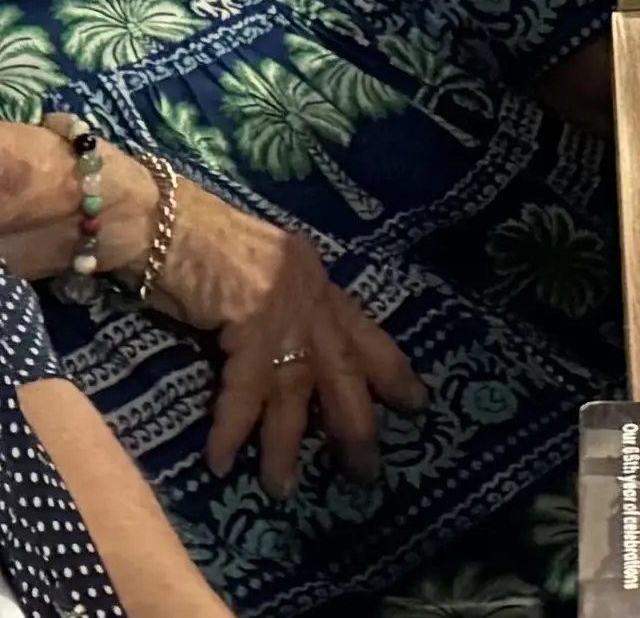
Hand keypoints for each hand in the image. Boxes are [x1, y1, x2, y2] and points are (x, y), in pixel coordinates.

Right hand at [141, 182, 423, 493]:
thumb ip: (276, 311)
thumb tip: (283, 361)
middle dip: (356, 423)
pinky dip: (233, 428)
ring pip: (297, 390)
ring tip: (284, 488)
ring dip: (288, 444)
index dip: (390, 369)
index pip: (363, 330)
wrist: (158, 219)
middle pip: (345, 368)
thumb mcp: (253, 276)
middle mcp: (311, 290)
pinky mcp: (251, 318)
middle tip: (366, 471)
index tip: (415, 402)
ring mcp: (286, 304)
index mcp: (316, 278)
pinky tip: (222, 461)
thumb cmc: (193, 246)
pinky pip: (245, 390)